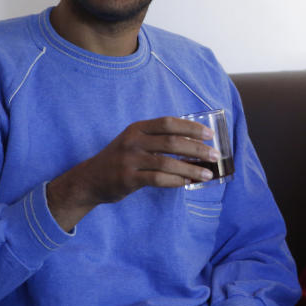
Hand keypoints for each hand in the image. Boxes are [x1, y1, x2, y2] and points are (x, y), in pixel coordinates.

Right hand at [47, 117, 220, 229]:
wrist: (90, 179)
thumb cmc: (121, 159)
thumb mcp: (135, 141)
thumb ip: (158, 139)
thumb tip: (195, 144)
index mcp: (138, 128)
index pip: (169, 123)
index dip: (191, 127)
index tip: (209, 134)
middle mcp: (133, 141)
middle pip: (172, 142)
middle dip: (197, 149)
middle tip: (214, 155)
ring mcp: (129, 160)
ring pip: (167, 163)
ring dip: (191, 168)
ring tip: (207, 173)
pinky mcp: (128, 179)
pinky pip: (157, 179)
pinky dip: (176, 181)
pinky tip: (188, 183)